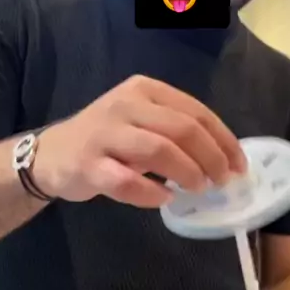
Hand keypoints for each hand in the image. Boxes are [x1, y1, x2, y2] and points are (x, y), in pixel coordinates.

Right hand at [33, 75, 245, 207]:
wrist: (51, 154)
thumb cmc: (108, 140)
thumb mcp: (143, 122)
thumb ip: (177, 132)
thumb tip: (224, 158)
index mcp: (145, 90)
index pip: (196, 112)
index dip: (223, 140)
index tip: (239, 165)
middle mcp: (125, 105)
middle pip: (182, 130)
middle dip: (210, 158)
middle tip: (221, 181)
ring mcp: (104, 134)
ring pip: (157, 150)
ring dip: (186, 173)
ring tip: (197, 189)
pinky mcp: (88, 164)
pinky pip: (126, 181)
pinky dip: (150, 192)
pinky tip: (163, 199)